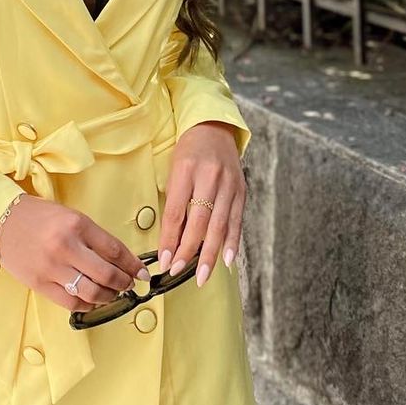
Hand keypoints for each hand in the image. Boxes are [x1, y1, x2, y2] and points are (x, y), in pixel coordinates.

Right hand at [0, 194, 148, 313]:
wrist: (2, 218)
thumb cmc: (39, 216)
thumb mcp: (71, 217)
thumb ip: (94, 238)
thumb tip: (121, 261)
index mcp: (77, 224)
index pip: (116, 250)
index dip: (134, 265)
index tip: (142, 273)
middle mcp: (66, 246)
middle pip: (107, 275)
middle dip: (124, 283)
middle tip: (129, 284)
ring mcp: (51, 267)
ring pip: (91, 292)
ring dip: (108, 296)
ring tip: (112, 293)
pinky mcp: (39, 283)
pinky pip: (70, 302)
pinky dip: (86, 304)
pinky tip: (91, 299)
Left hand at [158, 121, 245, 286]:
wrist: (213, 128)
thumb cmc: (187, 152)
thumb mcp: (173, 170)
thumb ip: (174, 202)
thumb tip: (170, 241)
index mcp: (186, 170)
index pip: (176, 212)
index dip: (169, 239)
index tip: (164, 260)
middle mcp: (210, 177)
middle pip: (199, 221)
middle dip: (188, 250)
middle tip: (178, 271)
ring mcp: (229, 184)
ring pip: (219, 225)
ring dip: (210, 253)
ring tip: (202, 275)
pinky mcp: (241, 190)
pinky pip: (236, 221)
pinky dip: (232, 242)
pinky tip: (227, 260)